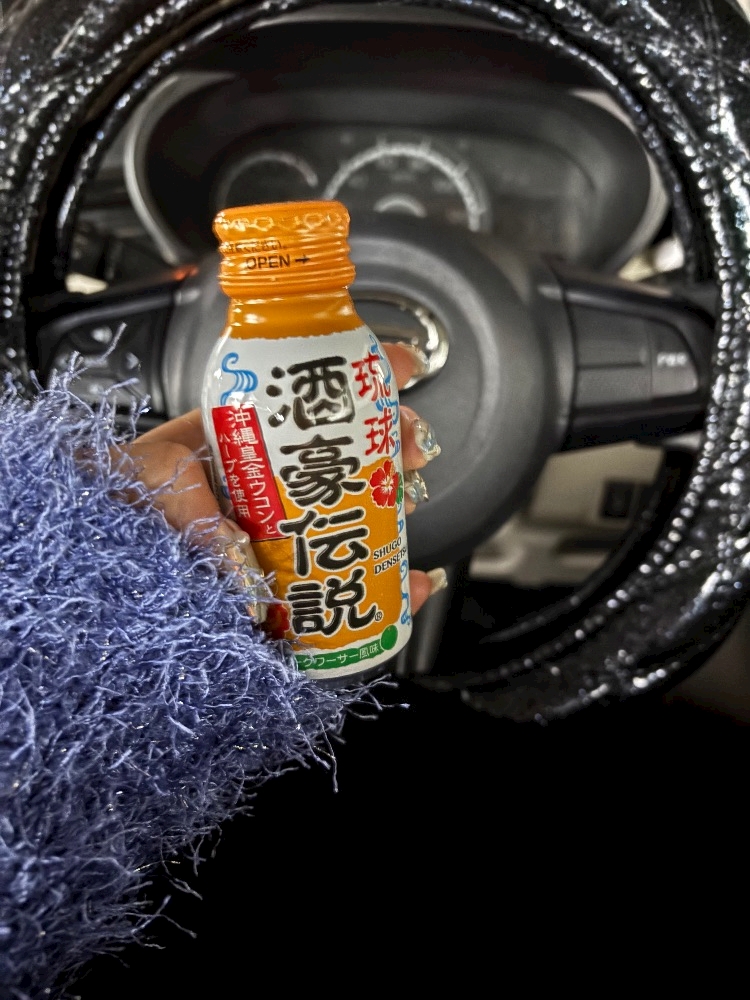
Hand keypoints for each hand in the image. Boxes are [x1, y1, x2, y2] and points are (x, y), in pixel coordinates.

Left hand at [118, 343, 444, 615]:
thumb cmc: (108, 498)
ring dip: (395, 514)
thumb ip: (184, 501)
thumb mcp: (145, 476)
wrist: (85, 561)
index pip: (309, 400)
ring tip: (408, 511)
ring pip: (353, 520)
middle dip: (390, 447)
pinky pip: (339, 591)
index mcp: (241, 441)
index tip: (400, 368)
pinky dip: (383, 589)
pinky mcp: (281, 591)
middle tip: (408, 449)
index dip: (360, 380)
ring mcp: (278, 538)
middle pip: (346, 459)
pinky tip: (407, 586)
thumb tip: (236, 553)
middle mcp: (268, 487)